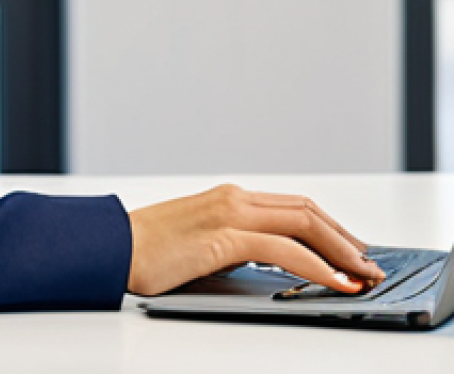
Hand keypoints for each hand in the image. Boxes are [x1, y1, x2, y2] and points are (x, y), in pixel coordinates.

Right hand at [127, 184, 385, 296]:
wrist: (111, 246)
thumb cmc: (147, 249)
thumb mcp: (199, 243)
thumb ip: (231, 245)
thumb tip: (262, 263)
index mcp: (227, 198)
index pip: (292, 206)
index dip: (329, 226)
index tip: (351, 248)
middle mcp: (233, 199)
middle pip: (306, 210)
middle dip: (344, 236)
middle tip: (368, 262)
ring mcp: (229, 214)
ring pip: (302, 224)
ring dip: (340, 250)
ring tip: (363, 274)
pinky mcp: (222, 238)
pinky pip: (283, 250)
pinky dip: (317, 265)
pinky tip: (334, 280)